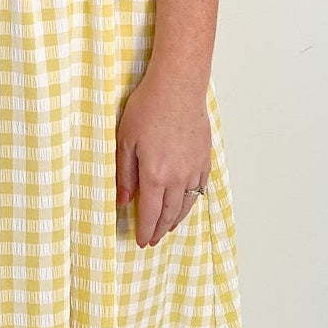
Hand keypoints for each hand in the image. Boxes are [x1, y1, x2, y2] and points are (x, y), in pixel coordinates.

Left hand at [116, 63, 210, 247]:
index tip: (141, 241)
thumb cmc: (148, 108)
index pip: (150, 213)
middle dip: (159, 229)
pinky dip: (192, 201)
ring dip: (176, 219)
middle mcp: (178, 177)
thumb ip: (124, 174)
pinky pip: (200, 188)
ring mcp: (194, 168)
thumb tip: (123, 201)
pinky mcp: (204, 157)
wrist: (178, 87)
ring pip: (187, 204)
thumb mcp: (125, 141)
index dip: (145, 229)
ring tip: (168, 228)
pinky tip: (186, 203)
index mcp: (155, 175)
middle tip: (152, 240)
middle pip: (169, 213)